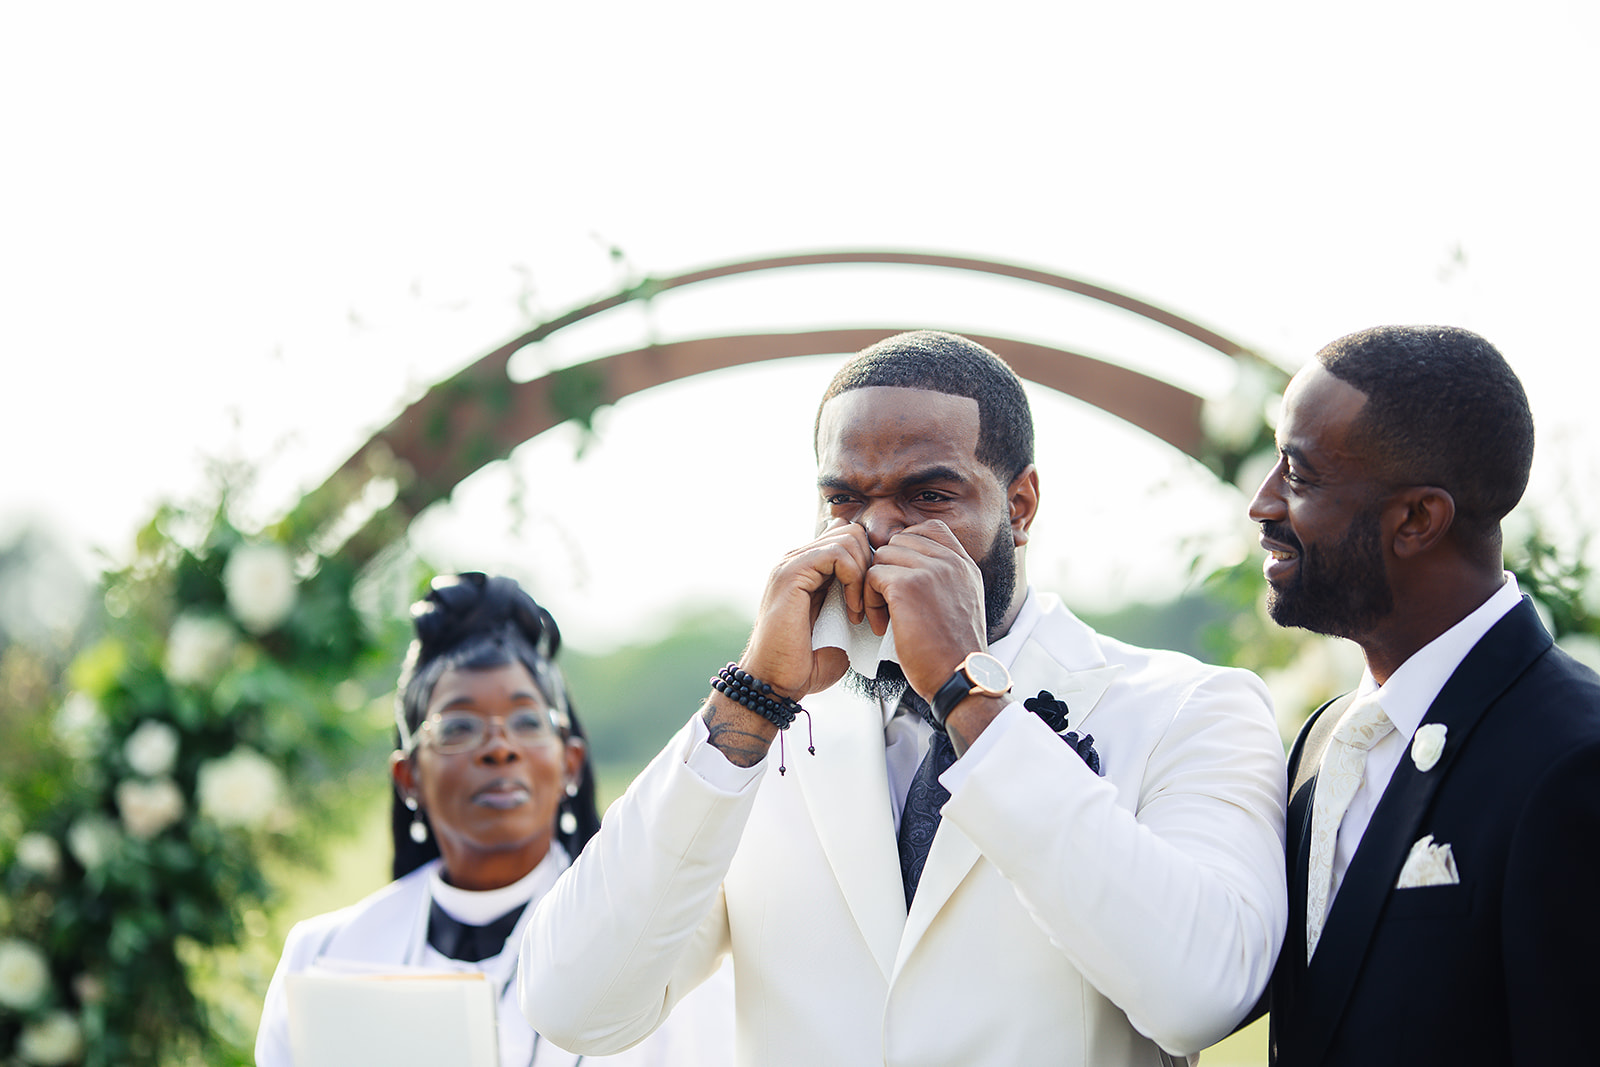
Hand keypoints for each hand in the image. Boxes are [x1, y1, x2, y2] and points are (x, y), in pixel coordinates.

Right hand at [742, 518, 872, 699]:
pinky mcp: (791, 573)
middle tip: (870, 604)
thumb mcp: (839, 629)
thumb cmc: (803, 665)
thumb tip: (880, 591)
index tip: (875, 602)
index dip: (870, 565)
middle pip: (851, 532)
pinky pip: (836, 553)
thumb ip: (854, 604)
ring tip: (860, 610)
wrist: (774, 683)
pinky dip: (854, 578)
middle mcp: (798, 561)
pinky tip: (852, 610)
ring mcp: (792, 564)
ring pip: (847, 537)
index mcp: (808, 571)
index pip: (849, 540)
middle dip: (871, 565)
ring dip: (864, 574)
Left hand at [862, 520, 988, 700]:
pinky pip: (872, 575)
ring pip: (882, 556)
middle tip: (890, 603)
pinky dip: (869, 601)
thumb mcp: (962, 603)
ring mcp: (930, 570)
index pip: (929, 530)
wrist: (959, 677)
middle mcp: (951, 562)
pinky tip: (882, 623)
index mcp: (964, 564)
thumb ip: (945, 578)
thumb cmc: (953, 651)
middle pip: (899, 541)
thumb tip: (912, 565)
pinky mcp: (908, 586)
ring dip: (876, 586)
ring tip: (886, 615)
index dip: (907, 548)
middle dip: (888, 569)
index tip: (901, 578)